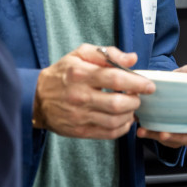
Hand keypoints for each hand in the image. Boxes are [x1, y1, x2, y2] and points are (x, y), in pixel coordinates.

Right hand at [32, 44, 153, 138]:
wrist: (37, 98)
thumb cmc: (63, 73)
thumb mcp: (80, 54)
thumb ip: (107, 54)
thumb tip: (132, 58)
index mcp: (80, 74)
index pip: (115, 78)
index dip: (136, 82)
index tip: (149, 85)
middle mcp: (80, 96)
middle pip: (117, 103)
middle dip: (135, 100)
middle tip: (139, 96)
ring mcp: (79, 115)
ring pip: (114, 120)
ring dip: (130, 114)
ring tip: (132, 106)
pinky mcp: (80, 130)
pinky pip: (108, 133)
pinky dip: (122, 128)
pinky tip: (124, 119)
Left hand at [137, 59, 186, 147]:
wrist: (170, 79)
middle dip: (180, 137)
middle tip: (167, 134)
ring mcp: (183, 129)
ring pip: (176, 140)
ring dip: (164, 138)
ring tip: (152, 132)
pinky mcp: (168, 130)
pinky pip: (161, 136)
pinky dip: (151, 134)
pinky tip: (142, 130)